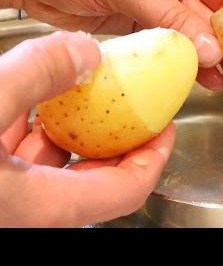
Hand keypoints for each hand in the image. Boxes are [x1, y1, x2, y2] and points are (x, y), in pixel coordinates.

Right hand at [0, 31, 174, 226]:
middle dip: (117, 140)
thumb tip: (84, 53)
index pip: (128, 190)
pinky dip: (34, 135)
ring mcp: (12, 201)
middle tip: (130, 109)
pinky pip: (25, 164)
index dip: (155, 156)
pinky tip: (30, 106)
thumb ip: (36, 75)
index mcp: (43, 206)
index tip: (166, 127)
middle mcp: (32, 212)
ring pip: (58, 171)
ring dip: (74, 132)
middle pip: (98, 180)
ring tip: (81, 97)